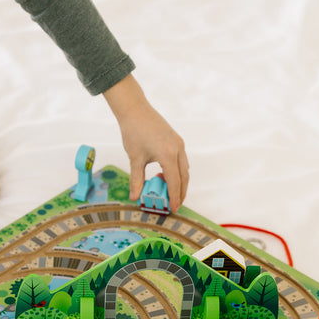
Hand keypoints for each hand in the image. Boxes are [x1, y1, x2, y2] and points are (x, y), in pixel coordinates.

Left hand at [103, 75, 188, 210]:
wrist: (135, 110)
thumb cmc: (134, 132)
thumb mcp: (134, 159)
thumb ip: (136, 180)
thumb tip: (134, 197)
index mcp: (168, 154)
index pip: (174, 182)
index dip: (174, 197)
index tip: (173, 208)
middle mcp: (177, 149)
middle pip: (184, 177)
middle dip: (180, 193)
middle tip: (175, 205)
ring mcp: (178, 144)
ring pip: (184, 169)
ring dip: (179, 183)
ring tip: (170, 194)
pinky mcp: (176, 141)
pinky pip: (181, 161)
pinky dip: (177, 172)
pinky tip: (166, 177)